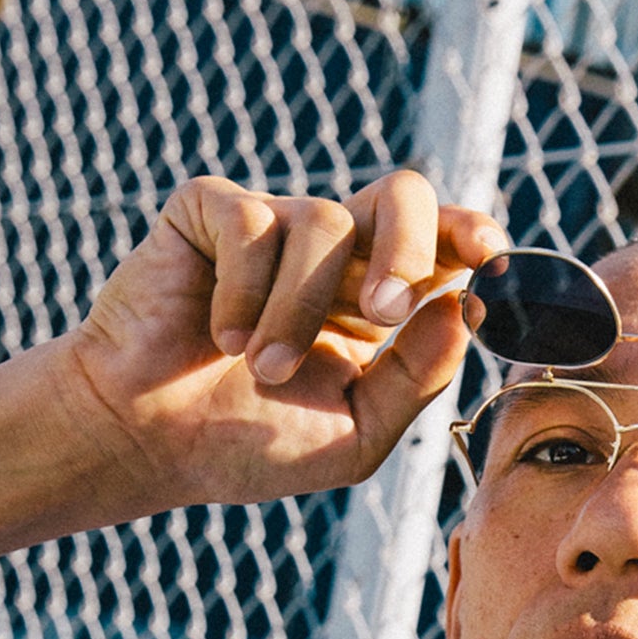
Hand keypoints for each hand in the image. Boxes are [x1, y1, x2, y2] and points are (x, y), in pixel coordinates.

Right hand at [60, 171, 506, 509]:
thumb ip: (417, 378)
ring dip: (297, 312)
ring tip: (260, 370)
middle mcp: (333, 251)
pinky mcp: (209, 211)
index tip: (492, 259)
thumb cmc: (247, 443)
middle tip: (385, 314)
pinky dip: (244, 292)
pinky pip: (253, 223)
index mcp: (376, 298)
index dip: (473, 236)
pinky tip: (219, 337)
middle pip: (403, 194)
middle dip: (408, 246)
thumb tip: (464, 308)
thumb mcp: (357, 433)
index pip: (444, 243)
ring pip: (323, 223)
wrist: (145, 444)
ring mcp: (271, 225)